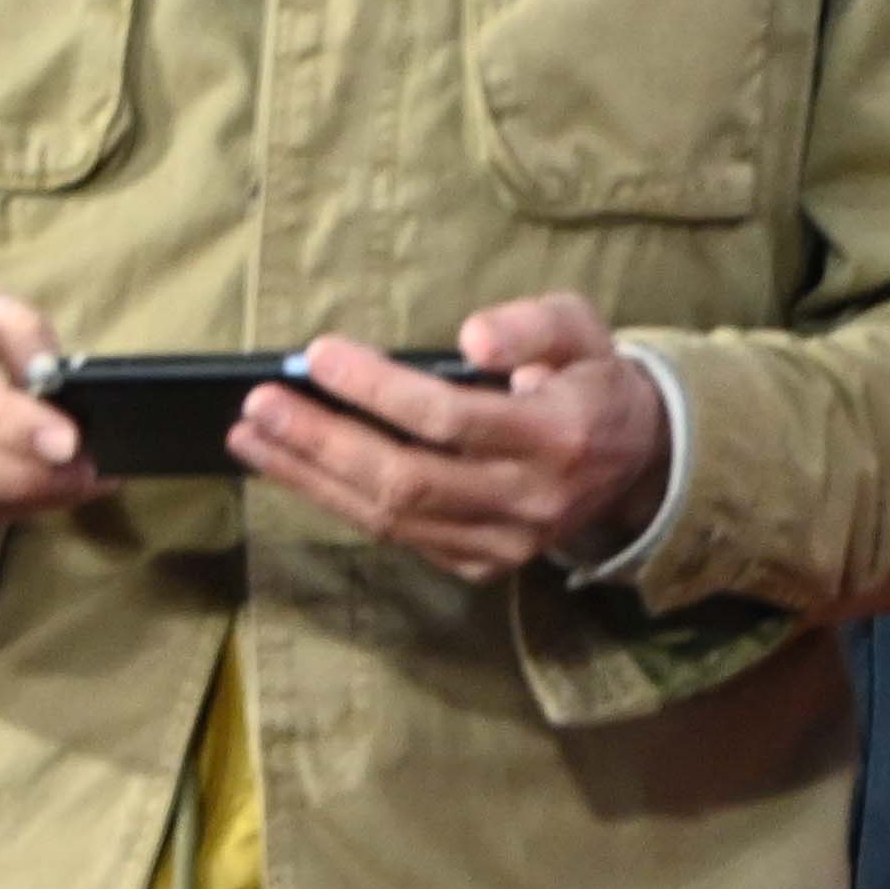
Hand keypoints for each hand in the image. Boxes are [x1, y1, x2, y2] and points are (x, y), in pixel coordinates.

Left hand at [236, 294, 673, 578]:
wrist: (638, 461)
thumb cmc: (589, 378)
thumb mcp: (581, 329)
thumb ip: (531, 325)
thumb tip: (472, 337)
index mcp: (557, 435)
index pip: (449, 419)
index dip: (376, 389)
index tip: (315, 354)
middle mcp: (530, 500)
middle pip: (407, 480)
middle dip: (323, 443)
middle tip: (257, 405)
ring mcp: (506, 542)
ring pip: (393, 519)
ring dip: (312, 479)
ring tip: (251, 438)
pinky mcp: (485, 564)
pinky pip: (399, 538)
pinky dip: (339, 503)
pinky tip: (293, 470)